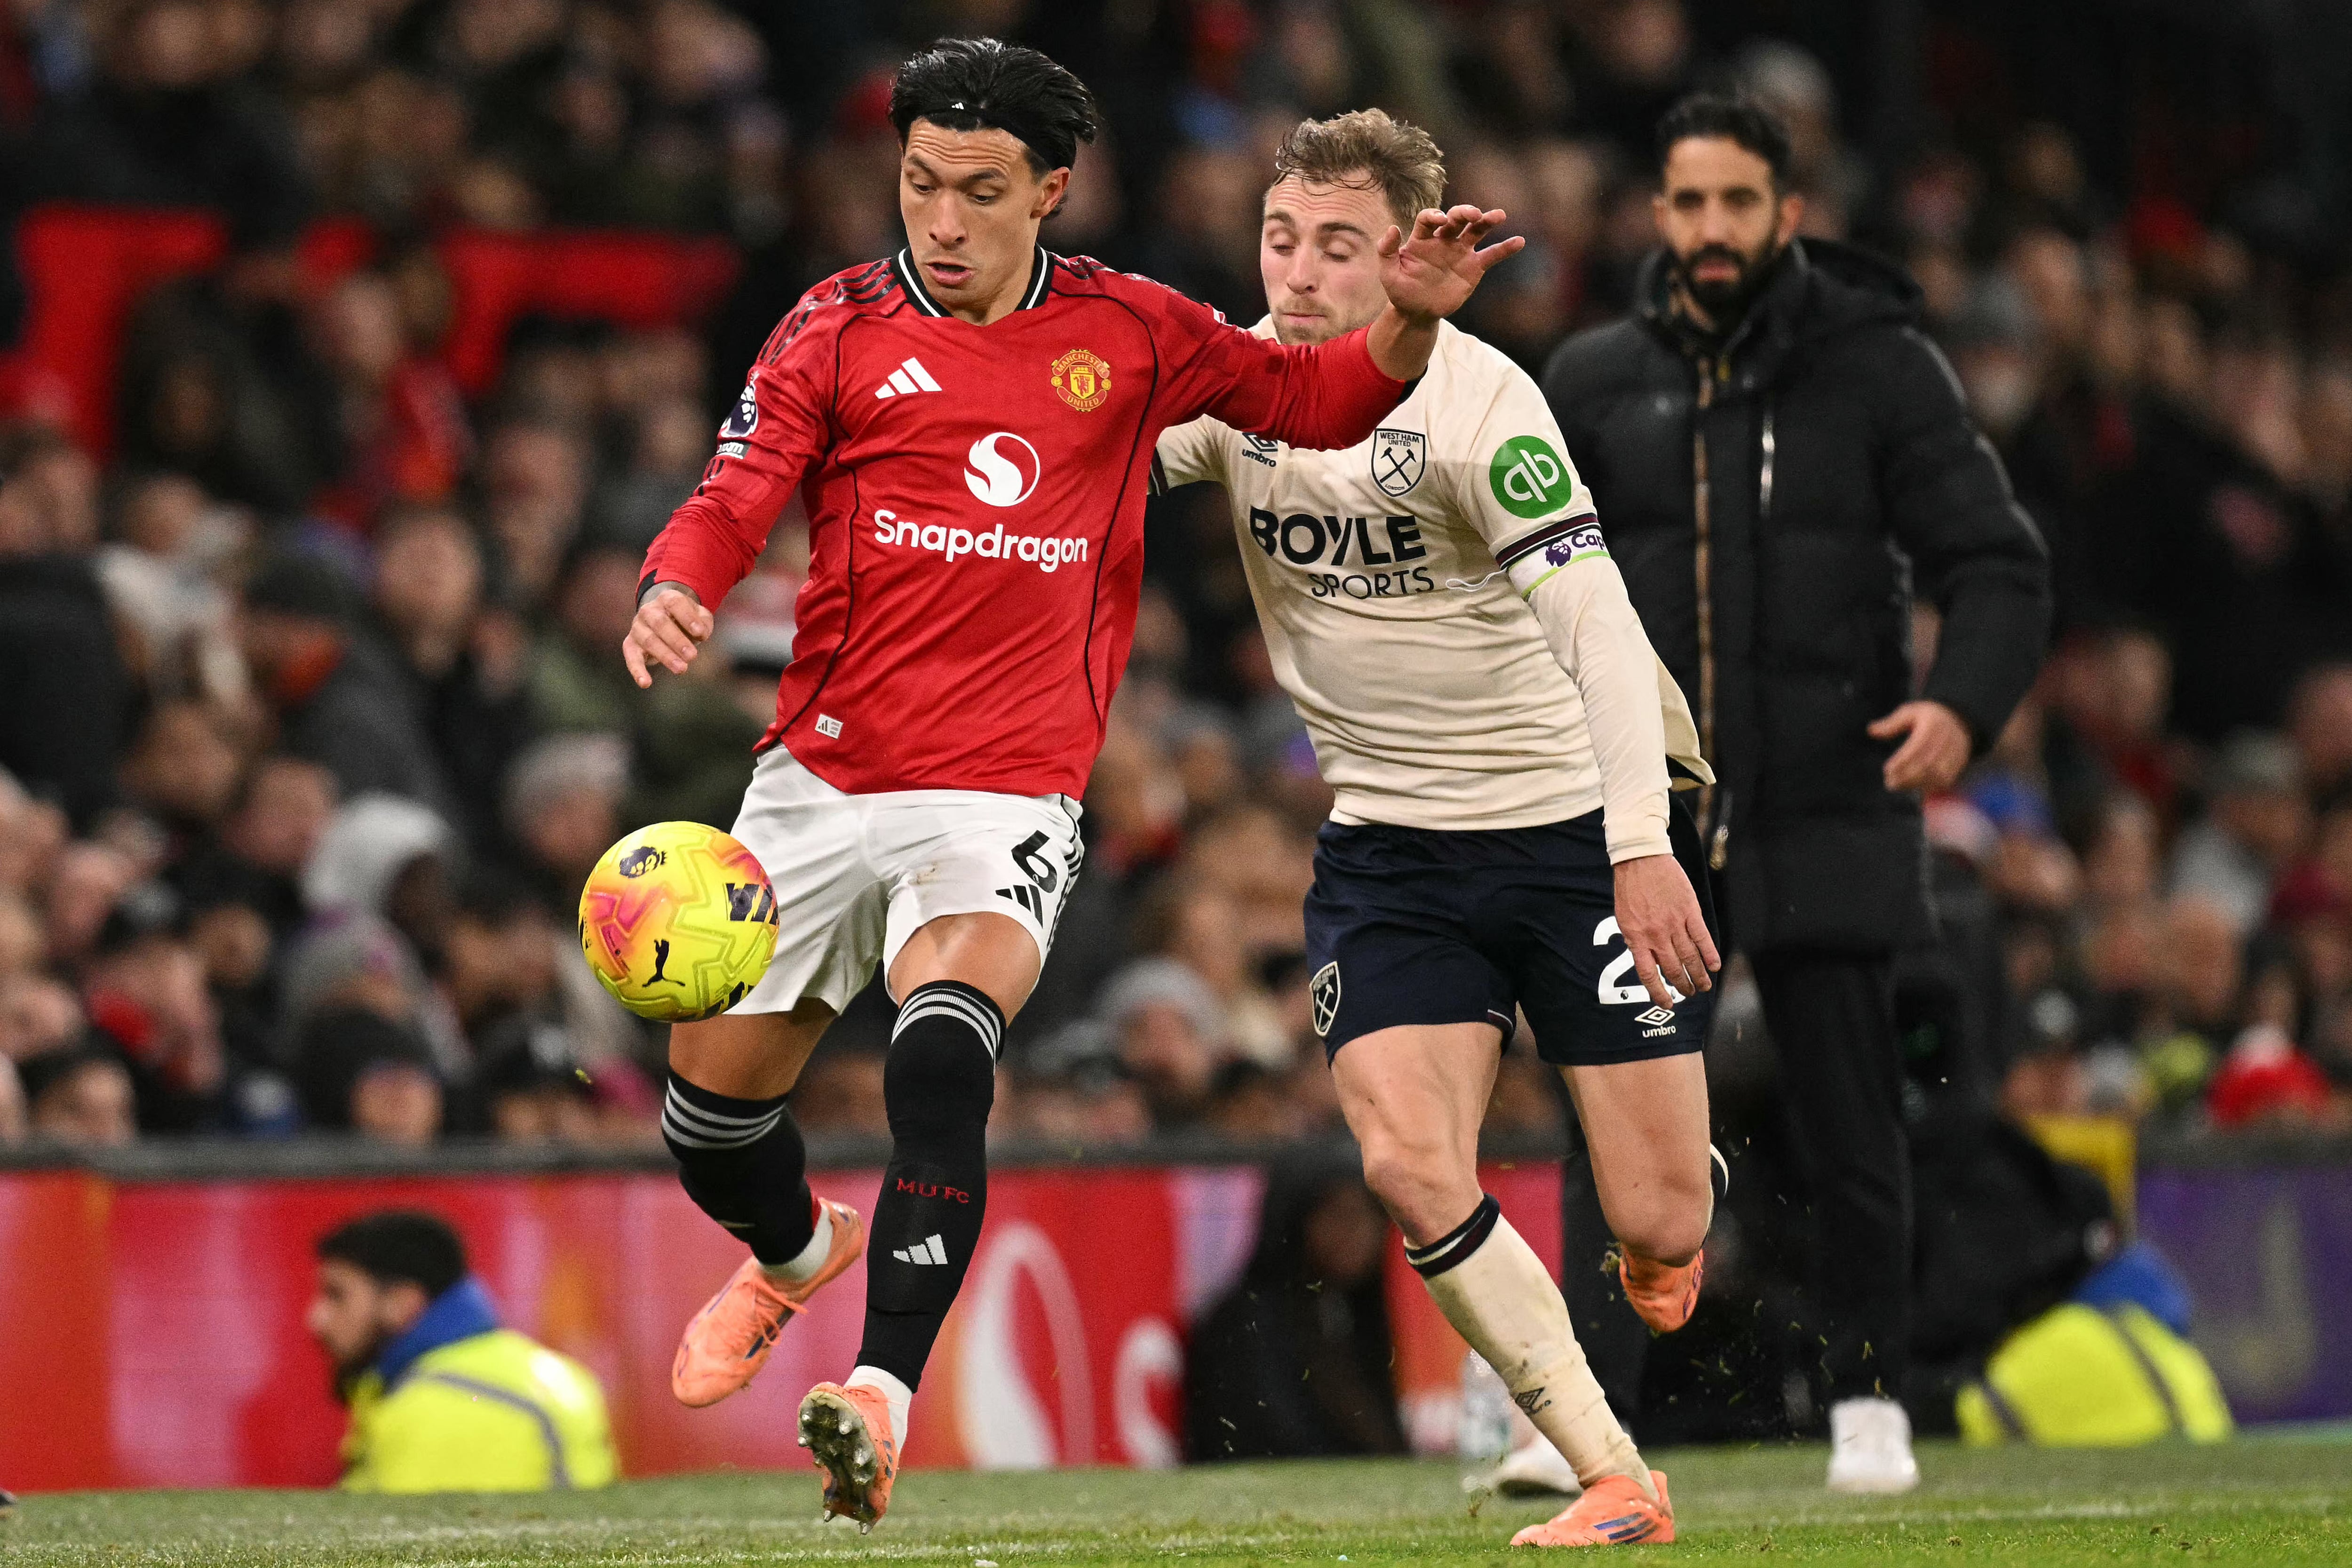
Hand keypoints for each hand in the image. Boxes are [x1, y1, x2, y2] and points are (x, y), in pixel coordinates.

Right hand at [623, 585, 713, 687]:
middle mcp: (649, 611)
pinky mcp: (630, 644)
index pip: (675, 603)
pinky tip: (645, 683)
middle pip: (660, 623)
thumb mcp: (699, 616)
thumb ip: (703, 621)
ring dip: (665, 656)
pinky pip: (631, 657)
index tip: (701, 633)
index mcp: (667, 599)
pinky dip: (637, 671)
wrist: (664, 618)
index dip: (688, 618)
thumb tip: (701, 634)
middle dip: (677, 640)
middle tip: (692, 656)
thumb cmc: (686, 619)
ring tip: (682, 669)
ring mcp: (638, 627)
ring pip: (648, 640)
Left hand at [1378, 204, 1525, 325]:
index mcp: (1422, 239)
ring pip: (1476, 231)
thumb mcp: (1388, 274)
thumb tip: (1392, 227)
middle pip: (1456, 219)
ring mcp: (1460, 252)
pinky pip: (1491, 255)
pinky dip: (1505, 248)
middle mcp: (1443, 240)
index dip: (1434, 215)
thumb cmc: (1401, 291)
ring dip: (1487, 221)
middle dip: (1465, 213)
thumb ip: (1386, 251)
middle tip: (1474, 214)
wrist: (1416, 312)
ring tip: (1499, 215)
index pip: (1429, 219)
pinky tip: (1519, 241)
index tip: (1440, 219)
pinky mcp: (1473, 267)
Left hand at [1612, 854, 1719, 1010]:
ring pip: (1690, 957)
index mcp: (1636, 937)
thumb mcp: (1624, 918)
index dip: (1659, 993)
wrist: (1641, 859)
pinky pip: (1702, 937)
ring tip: (1705, 986)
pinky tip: (1714, 966)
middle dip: (1683, 985)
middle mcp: (1656, 935)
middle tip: (1690, 993)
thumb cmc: (1630, 888)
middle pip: (1672, 969)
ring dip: (1698, 975)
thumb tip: (1648, 960)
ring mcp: (1674, 923)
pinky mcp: (1689, 911)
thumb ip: (1636, 939)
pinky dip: (1709, 954)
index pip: (1648, 974)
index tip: (1668, 1004)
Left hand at [1868, 699, 1971, 791]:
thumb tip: (1870, 730)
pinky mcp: (1960, 762)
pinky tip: (1915, 787)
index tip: (1886, 770)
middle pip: (1927, 763)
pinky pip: (1947, 779)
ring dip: (1918, 783)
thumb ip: (1891, 724)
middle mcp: (1946, 739)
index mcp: (1932, 725)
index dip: (1901, 761)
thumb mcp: (1910, 713)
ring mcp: (1956, 752)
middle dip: (1907, 776)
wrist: (1960, 719)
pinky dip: (1931, 786)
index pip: (1916, 747)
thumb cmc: (1927, 717)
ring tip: (1899, 786)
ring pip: (1938, 774)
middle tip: (1890, 784)